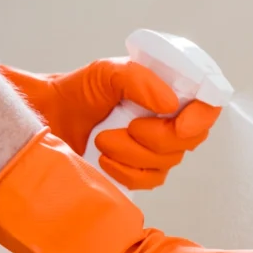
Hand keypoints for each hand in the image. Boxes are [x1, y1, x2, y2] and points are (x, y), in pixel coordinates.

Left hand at [0, 59, 219, 189]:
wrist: (45, 120)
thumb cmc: (75, 93)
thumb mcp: (105, 73)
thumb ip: (138, 79)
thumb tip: (169, 103)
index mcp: (168, 93)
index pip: (208, 104)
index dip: (203, 116)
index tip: (180, 122)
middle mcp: (168, 121)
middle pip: (192, 138)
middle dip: (160, 137)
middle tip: (129, 126)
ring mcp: (156, 150)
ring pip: (169, 161)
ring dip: (134, 152)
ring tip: (103, 139)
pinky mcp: (140, 173)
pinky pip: (151, 179)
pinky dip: (127, 171)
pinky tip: (106, 159)